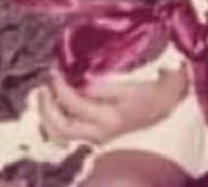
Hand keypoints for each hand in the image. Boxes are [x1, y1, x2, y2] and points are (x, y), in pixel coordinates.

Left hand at [37, 65, 187, 144]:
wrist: (165, 114)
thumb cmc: (148, 96)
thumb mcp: (129, 86)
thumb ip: (101, 86)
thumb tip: (76, 81)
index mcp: (110, 118)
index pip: (74, 103)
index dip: (59, 84)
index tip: (54, 69)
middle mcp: (99, 132)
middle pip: (61, 126)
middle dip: (46, 105)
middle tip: (44, 86)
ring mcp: (95, 138)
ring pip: (60, 134)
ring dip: (46, 114)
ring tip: (42, 94)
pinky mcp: (93, 137)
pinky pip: (65, 134)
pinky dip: (52, 120)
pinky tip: (50, 103)